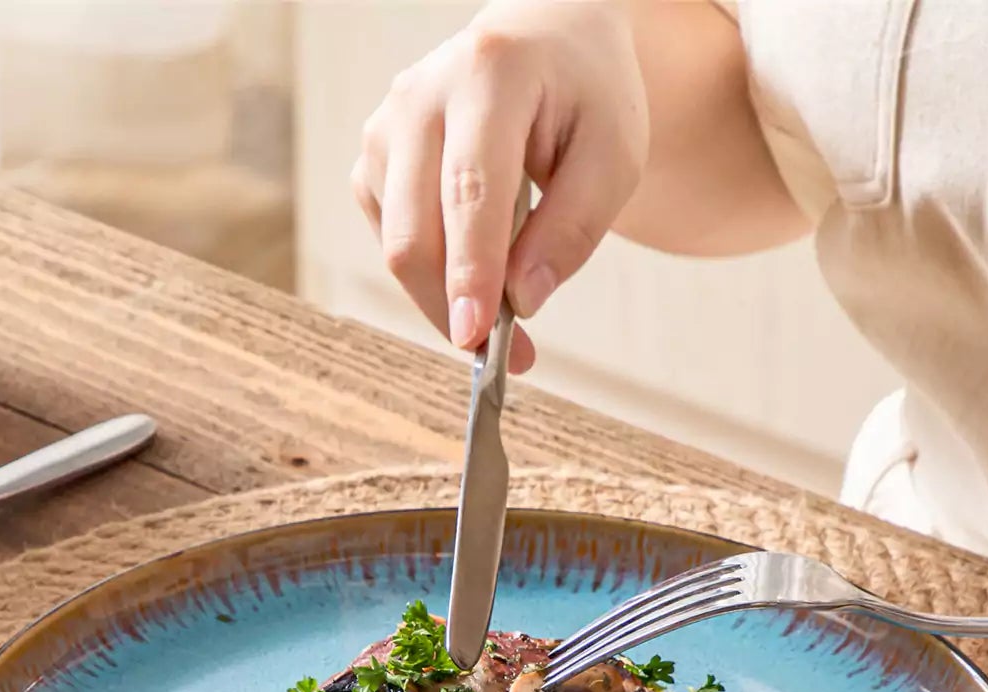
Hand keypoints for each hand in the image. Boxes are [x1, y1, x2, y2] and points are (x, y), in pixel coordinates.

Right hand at [351, 0, 648, 372]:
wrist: (543, 40)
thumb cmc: (585, 96)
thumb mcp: (614, 155)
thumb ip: (571, 228)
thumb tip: (521, 301)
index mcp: (490, 75)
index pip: (470, 191)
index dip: (470, 271)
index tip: (476, 337)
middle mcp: (421, 95)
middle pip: (414, 231)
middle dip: (453, 306)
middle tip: (507, 354)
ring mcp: (387, 126)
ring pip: (396, 245)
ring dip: (445, 296)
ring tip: (503, 308)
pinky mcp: (374, 158)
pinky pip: (391, 241)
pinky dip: (431, 273)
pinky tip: (474, 264)